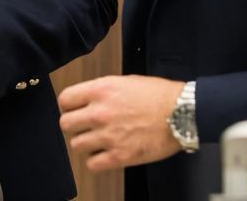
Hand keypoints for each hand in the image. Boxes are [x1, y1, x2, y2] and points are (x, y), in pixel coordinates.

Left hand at [57, 75, 184, 171]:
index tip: (74, 110)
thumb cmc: (159, 95)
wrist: (182, 112)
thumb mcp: (124, 81)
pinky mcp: (120, 156)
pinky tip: (105, 155)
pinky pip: (92, 165)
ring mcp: (109, 136)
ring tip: (98, 141)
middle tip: (85, 127)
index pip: (64, 100)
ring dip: (85, 144)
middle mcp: (100, 113)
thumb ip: (101, 91)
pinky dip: (96, 161)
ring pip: (76, 145)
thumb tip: (86, 99)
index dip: (68, 106)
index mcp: (100, 90)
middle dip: (74, 126)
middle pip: (66, 124)